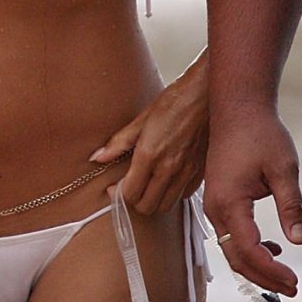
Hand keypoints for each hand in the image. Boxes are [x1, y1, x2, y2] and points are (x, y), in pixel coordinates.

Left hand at [90, 53, 208, 214]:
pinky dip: (172, 194)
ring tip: (146, 185)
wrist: (203, 96)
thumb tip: (98, 156)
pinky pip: (183, 196)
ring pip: (166, 206)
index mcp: (150, 155)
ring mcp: (186, 172)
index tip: (113, 187)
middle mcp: (169, 168)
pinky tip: (166, 180)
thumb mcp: (140, 119)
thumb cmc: (173, 102)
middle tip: (128, 187)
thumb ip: (118, 142)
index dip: (117, 194)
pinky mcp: (200, 172)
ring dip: (153, 200)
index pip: (130, 193)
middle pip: (147, 206)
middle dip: (134, 201)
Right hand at [203, 107, 301, 296]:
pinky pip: (228, 232)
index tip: (295, 281)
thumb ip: (291, 207)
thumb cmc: (261, 133)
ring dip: (255, 264)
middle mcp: (214, 206)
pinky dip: (246, 247)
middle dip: (263, 277)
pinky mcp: (217, 196)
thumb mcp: (284, 169)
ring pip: (230, 247)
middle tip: (292, 287)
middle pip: (235, 256)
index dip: (272, 271)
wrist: (238, 106)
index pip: (249, 250)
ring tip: (284, 275)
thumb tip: (299, 241)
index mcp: (229, 202)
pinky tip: (270, 246)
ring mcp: (212, 202)